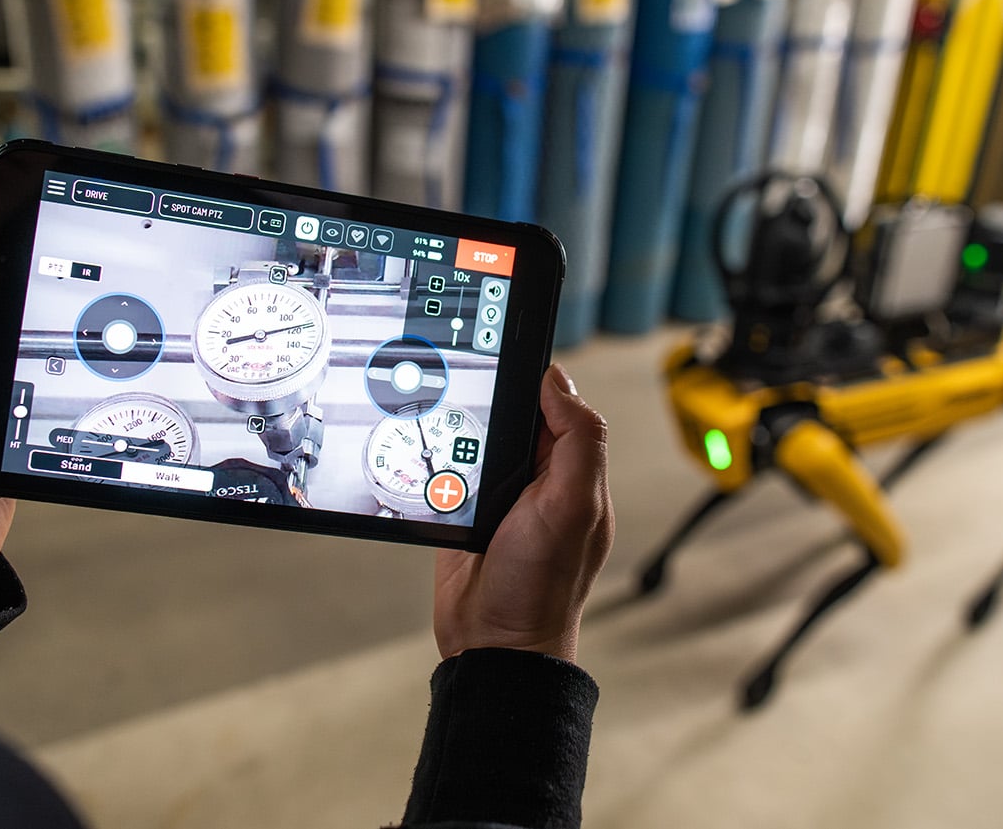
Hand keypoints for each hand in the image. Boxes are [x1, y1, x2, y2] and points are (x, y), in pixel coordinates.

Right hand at [433, 365, 612, 663]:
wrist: (492, 643)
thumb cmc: (542, 588)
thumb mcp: (573, 506)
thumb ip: (578, 441)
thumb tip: (559, 383)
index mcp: (573, 471)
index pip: (557, 404)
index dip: (535, 382)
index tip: (507, 358)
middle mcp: (538, 479)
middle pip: (509, 416)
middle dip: (488, 404)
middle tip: (465, 393)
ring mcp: (498, 495)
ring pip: (474, 439)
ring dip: (457, 432)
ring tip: (442, 427)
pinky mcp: (462, 511)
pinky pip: (445, 470)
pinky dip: (433, 462)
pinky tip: (424, 457)